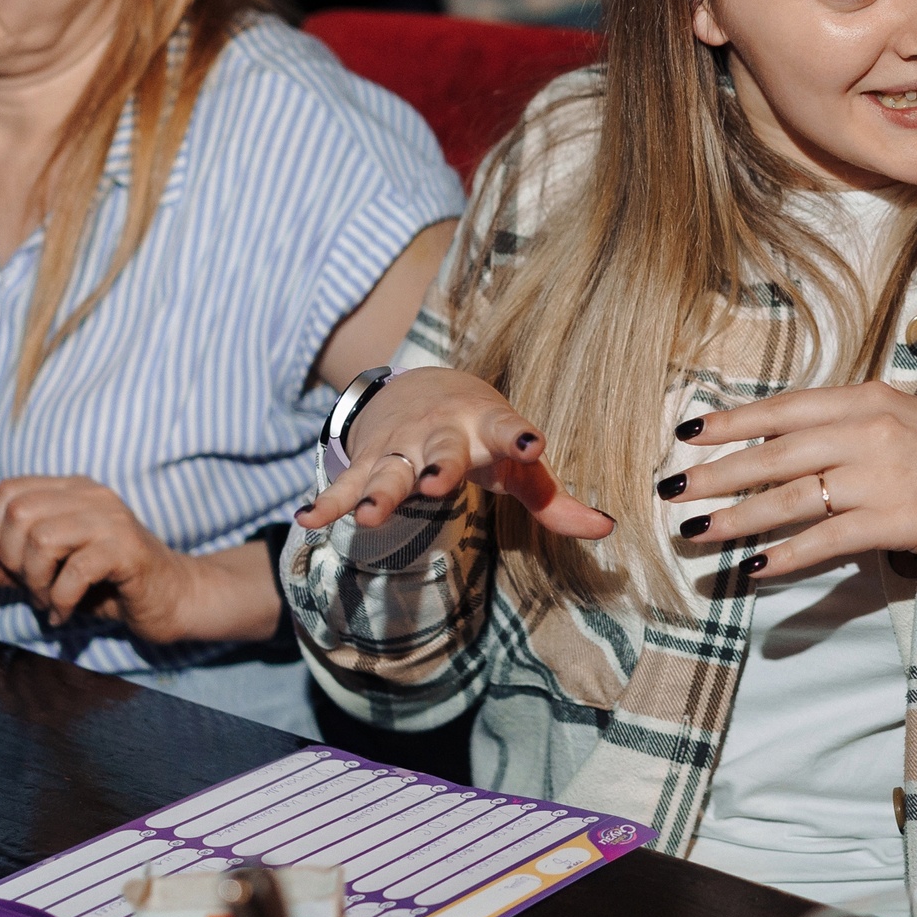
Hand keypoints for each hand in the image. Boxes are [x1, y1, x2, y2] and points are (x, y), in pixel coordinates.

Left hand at [0, 475, 253, 644]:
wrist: (170, 599)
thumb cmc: (105, 584)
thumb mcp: (46, 574)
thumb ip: (3, 565)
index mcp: (71, 489)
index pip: (9, 490)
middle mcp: (91, 495)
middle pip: (19, 513)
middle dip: (12, 561)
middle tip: (31, 588)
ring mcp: (112, 519)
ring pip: (42, 539)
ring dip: (36, 584)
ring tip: (48, 602)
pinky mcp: (127, 550)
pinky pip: (73, 571)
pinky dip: (59, 601)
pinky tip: (65, 614)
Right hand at [292, 366, 614, 539]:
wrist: (424, 387)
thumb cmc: (487, 436)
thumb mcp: (521, 463)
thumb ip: (558, 500)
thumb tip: (609, 529)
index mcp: (490, 427)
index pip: (510, 430)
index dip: (521, 438)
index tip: (534, 445)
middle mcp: (443, 433)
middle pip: (440, 451)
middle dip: (436, 467)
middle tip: (433, 484)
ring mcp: (402, 446)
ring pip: (387, 470)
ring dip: (376, 492)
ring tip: (364, 516)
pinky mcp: (369, 460)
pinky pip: (346, 483)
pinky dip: (328, 500)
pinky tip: (307, 519)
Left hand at [659, 382, 916, 580]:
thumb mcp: (897, 418)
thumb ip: (842, 423)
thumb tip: (775, 440)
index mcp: (866, 398)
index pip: (783, 408)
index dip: (732, 422)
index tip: (688, 434)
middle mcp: (869, 431)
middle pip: (776, 454)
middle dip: (717, 475)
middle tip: (673, 491)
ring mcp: (882, 476)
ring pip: (792, 499)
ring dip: (739, 519)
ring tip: (699, 535)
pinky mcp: (895, 520)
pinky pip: (827, 540)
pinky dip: (788, 556)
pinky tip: (756, 569)